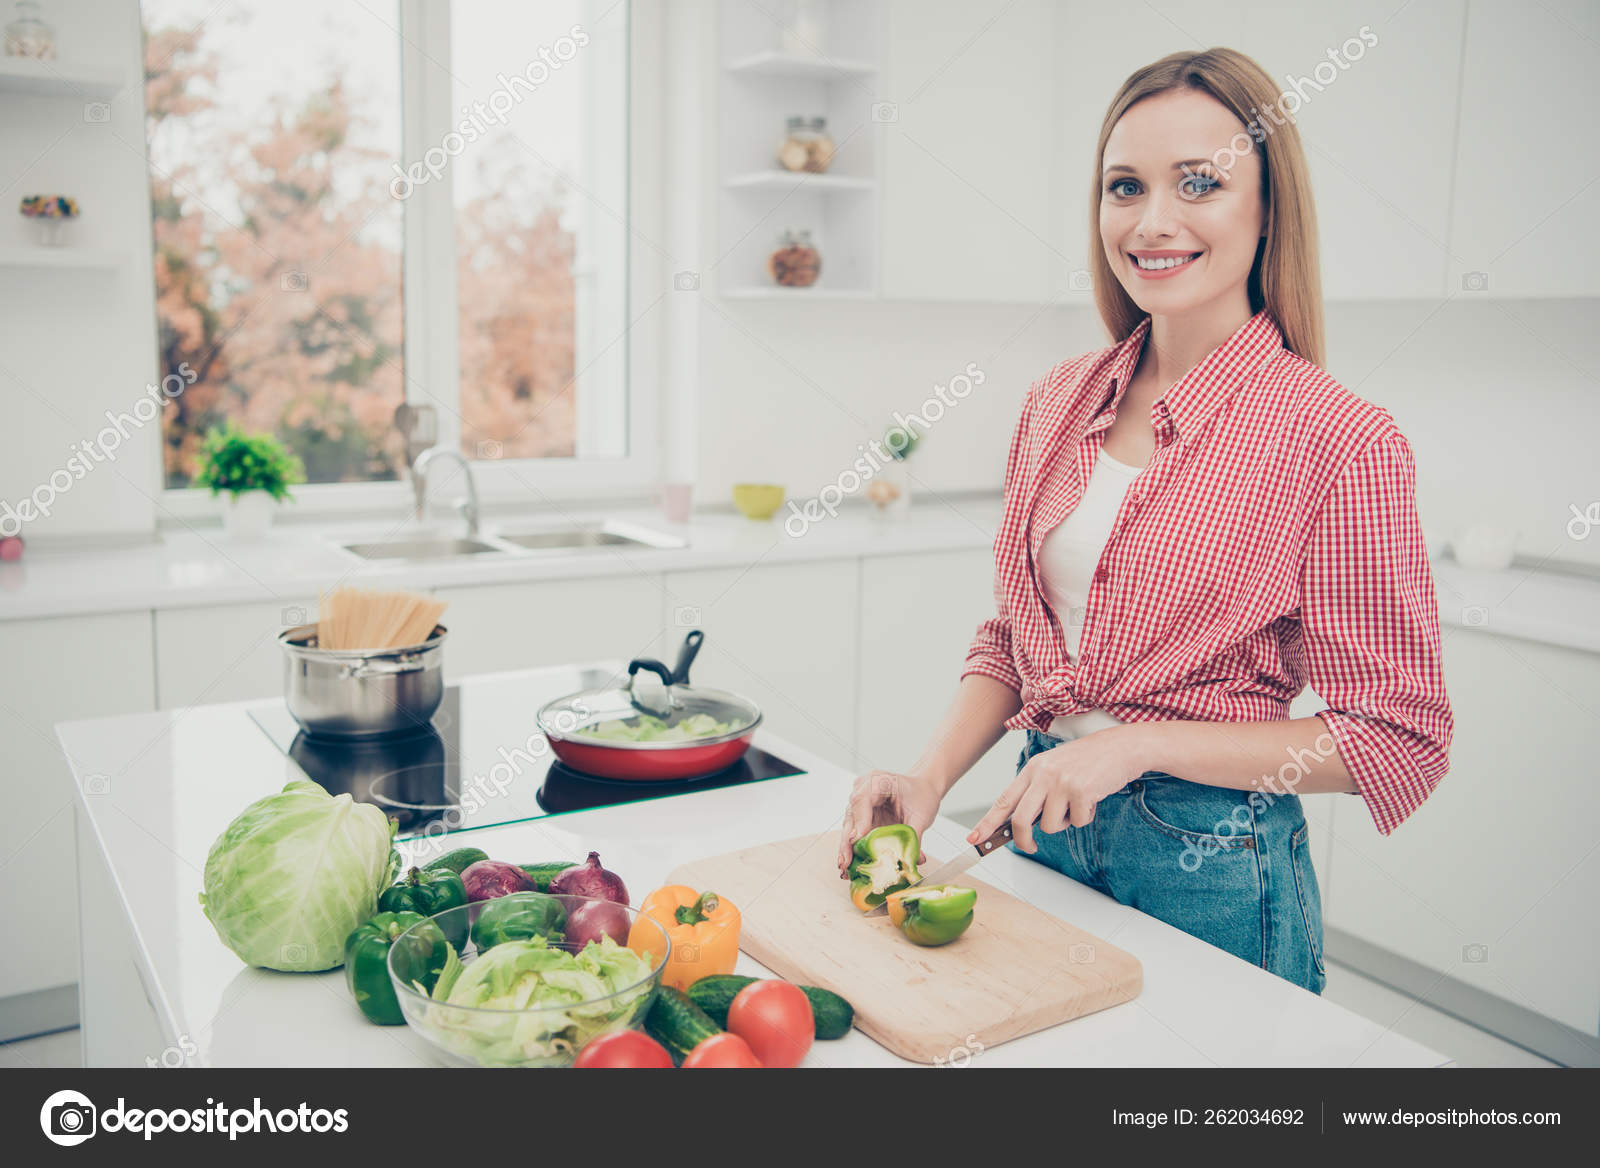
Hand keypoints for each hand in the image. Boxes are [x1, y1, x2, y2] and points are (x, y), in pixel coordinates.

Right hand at [836, 769, 941, 876]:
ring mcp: (860, 804)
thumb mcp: (922, 814)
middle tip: (845, 862)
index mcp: (878, 781)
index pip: (862, 799)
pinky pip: (854, 833)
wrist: (922, 789)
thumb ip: (914, 835)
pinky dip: (853, 849)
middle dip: (847, 842)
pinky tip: (850, 866)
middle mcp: (863, 790)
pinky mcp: (861, 817)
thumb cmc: (921, 795)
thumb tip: (913, 860)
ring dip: (847, 849)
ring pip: (849, 827)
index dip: (859, 820)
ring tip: (845, 869)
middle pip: (851, 815)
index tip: (857, 839)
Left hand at [967, 727, 1145, 853]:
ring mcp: (1061, 782)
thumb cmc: (1088, 761)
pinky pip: (1076, 822)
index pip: (1004, 800)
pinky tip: (1092, 799)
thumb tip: (1022, 823)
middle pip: (1021, 820)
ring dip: (1065, 822)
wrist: (1120, 747)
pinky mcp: (1081, 791)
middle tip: (1031, 847)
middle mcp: (1043, 774)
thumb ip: (1037, 791)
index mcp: (1032, 769)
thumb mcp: (1054, 768)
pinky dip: (1085, 817)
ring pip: (1051, 825)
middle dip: (1024, 840)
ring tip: (1077, 804)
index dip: (987, 823)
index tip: (974, 839)